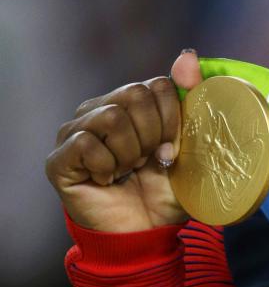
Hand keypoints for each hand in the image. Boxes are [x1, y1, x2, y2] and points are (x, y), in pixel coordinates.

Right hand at [45, 50, 203, 232]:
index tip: (172, 148)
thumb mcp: (191, 139)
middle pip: (134, 95)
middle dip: (153, 134)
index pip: (158, 85)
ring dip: (130, 152)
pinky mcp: (59, 159)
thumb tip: (186, 53)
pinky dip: (108, 166)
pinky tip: (109, 180)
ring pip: (111, 117)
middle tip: (149, 161)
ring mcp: (75, 132)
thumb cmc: (168, 186)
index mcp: (131, 101)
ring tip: (128, 170)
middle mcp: (99, 109)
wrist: (148, 232)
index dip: (172, 119)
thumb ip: (190, 94)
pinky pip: (87, 143)